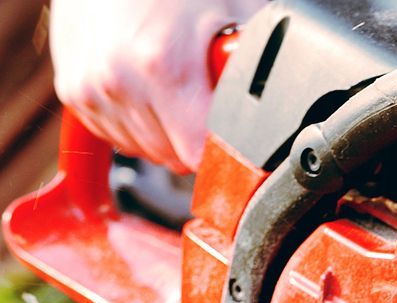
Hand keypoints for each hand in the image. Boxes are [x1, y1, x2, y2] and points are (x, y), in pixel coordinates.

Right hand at [50, 0, 265, 171]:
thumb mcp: (238, 9)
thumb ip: (259, 66)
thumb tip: (287, 110)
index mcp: (163, 66)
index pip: (200, 156)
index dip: (224, 150)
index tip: (233, 134)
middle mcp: (119, 82)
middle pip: (175, 158)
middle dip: (196, 134)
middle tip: (201, 91)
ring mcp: (91, 89)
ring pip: (148, 150)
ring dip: (166, 129)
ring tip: (173, 81)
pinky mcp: (74, 92)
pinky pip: (119, 136)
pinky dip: (137, 119)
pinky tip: (147, 83)